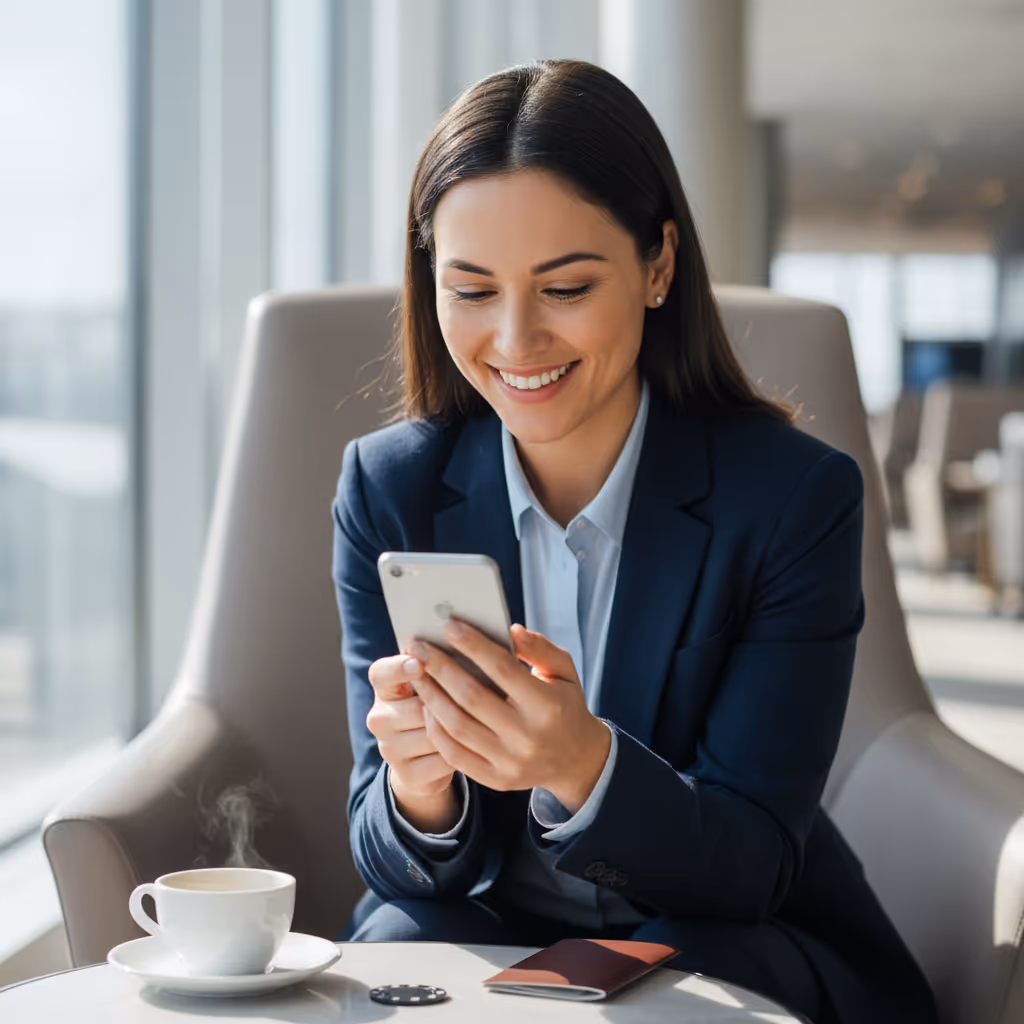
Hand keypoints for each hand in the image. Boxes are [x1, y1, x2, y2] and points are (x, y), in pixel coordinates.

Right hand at [366, 653, 458, 832]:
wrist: (423, 759)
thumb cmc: (435, 707)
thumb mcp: (431, 685)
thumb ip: (439, 669)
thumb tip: (467, 652)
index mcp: (383, 688)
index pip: (382, 672)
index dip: (399, 668)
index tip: (419, 664)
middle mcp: (379, 718)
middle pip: (419, 708)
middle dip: (447, 706)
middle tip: (468, 702)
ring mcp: (389, 749)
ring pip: (435, 735)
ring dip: (459, 730)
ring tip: (470, 725)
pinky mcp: (406, 774)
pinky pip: (445, 759)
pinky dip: (462, 752)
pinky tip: (467, 746)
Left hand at [406, 621, 610, 812]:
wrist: (576, 760)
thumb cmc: (564, 705)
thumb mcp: (564, 671)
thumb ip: (540, 648)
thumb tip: (510, 630)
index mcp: (547, 705)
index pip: (503, 669)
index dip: (473, 646)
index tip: (449, 627)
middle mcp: (528, 736)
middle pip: (472, 697)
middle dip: (440, 668)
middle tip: (418, 648)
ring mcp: (510, 762)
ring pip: (457, 726)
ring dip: (431, 697)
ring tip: (417, 673)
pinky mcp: (496, 779)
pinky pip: (454, 754)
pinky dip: (436, 729)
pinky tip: (427, 706)